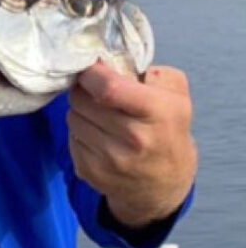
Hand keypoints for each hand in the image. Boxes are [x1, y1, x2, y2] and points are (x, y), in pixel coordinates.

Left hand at [67, 62, 195, 228]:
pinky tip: (98, 136)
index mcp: (156, 113)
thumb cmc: (168, 130)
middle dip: (83, 91)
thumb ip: (154, 73)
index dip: (92, 74)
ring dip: (80, 112)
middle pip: (81, 100)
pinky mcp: (88, 171)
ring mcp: (109, 160)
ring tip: (99, 115)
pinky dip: (79, 132)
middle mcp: (133, 139)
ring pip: (72, 117)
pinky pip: (70, 138)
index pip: (108, 88)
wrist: (165, 184)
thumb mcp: (177, 96)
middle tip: (95, 92)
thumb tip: (116, 63)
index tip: (91, 70)